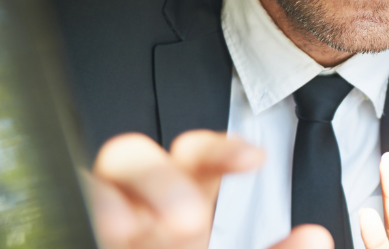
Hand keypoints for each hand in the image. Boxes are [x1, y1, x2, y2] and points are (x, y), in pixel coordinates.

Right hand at [90, 130, 333, 248]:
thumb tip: (318, 237)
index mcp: (184, 201)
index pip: (197, 157)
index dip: (219, 151)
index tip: (254, 159)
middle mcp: (137, 205)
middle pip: (134, 158)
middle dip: (158, 180)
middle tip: (186, 221)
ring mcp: (103, 220)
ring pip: (94, 189)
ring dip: (107, 203)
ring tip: (123, 231)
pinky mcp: (76, 229)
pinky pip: (71, 216)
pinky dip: (89, 215)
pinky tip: (103, 230)